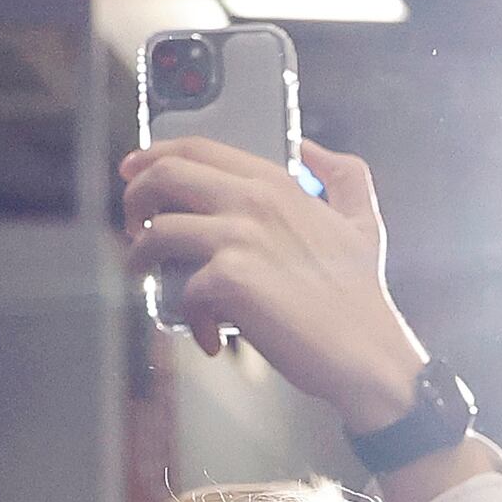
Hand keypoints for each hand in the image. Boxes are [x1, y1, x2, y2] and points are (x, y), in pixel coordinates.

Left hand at [120, 135, 428, 430]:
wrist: (369, 353)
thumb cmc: (363, 296)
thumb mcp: (362, 220)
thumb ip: (342, 175)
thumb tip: (311, 149)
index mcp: (275, 182)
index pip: (197, 147)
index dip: (153, 156)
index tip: (133, 172)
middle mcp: (254, 201)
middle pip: (164, 176)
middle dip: (134, 200)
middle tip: (133, 228)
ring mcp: (240, 239)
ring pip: (158, 233)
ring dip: (141, 258)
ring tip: (150, 280)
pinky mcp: (231, 282)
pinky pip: (183, 292)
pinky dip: (189, 318)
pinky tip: (210, 337)